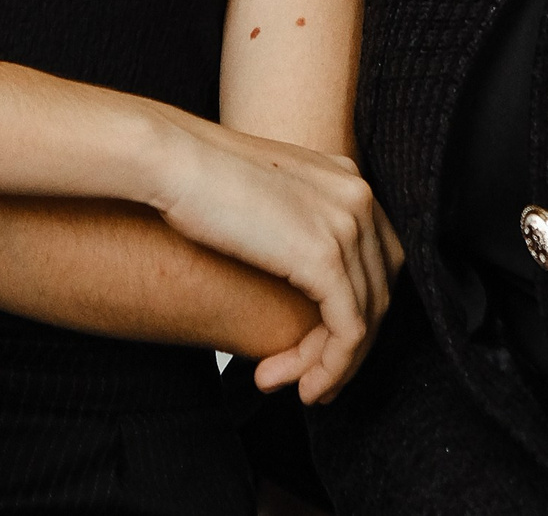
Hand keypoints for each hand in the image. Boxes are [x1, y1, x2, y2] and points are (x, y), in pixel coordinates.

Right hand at [145, 113, 402, 403]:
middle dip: (345, 344)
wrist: (171, 158)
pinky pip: (347, 333)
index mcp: (347, 176)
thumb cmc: (198, 176)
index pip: (375, 261)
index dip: (354, 310)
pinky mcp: (324, 258)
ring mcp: (346, 225)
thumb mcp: (267, 195)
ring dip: (330, 366)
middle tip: (310, 378)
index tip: (317, 343)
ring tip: (297, 389)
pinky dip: (329, 369)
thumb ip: (297, 222)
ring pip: (363, 320)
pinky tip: (303, 389)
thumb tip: (300, 274)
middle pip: (376, 292)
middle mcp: (357, 196)